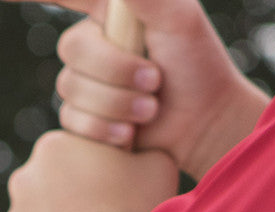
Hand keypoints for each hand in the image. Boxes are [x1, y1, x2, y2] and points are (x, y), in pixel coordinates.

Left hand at [4, 131, 178, 211]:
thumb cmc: (137, 211)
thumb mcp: (156, 163)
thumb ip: (139, 149)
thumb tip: (135, 153)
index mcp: (52, 147)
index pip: (75, 154)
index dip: (100, 171)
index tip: (119, 189)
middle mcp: (23, 180)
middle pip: (53, 187)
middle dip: (75, 200)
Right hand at [9, 0, 270, 179]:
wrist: (203, 125)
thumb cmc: (198, 65)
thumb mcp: (178, 17)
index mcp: (112, 10)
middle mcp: (96, 43)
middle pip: (71, 49)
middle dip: (114, 71)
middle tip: (155, 79)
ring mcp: (90, 82)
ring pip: (71, 90)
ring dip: (116, 104)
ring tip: (150, 109)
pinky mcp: (87, 118)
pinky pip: (73, 121)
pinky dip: (104, 130)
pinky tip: (130, 136)